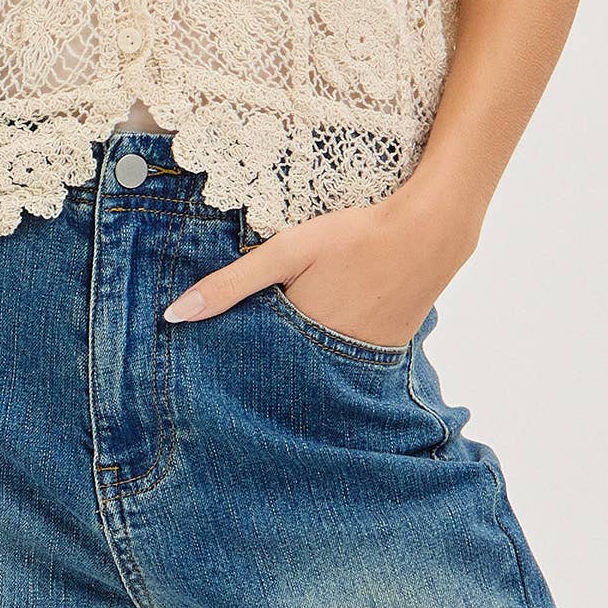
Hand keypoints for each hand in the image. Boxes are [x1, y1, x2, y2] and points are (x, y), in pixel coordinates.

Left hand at [163, 183, 480, 348]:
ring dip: (299, 362)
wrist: (431, 234)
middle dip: (265, 365)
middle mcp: (330, 366)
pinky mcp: (383, 357)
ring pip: (315, 370)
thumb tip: (175, 315)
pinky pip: (345, 365)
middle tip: (246, 352)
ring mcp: (360, 366)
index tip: (210, 357)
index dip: (233, 356)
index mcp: (300, 344)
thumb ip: (232, 284)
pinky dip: (331, 355)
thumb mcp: (287, 252)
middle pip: (285, 372)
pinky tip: (328, 330)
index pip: (254, 364)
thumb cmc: (356, 236)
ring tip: (290, 341)